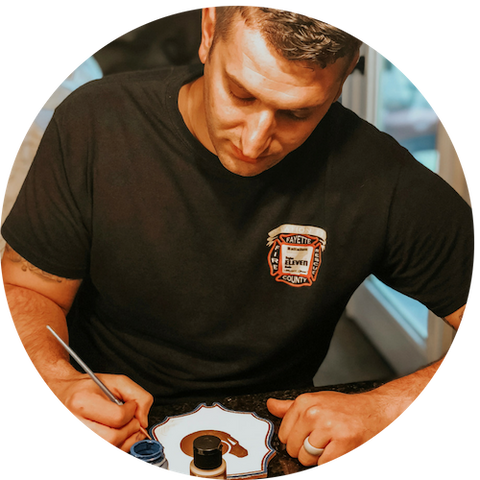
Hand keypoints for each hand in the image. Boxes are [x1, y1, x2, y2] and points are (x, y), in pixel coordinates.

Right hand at [51, 371, 153, 453]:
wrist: (62, 393)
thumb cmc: (87, 388)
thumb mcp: (115, 381)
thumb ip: (137, 395)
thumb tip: (143, 419)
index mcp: (82, 402)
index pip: (118, 417)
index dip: (132, 411)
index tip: (131, 406)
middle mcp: (75, 423)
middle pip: (112, 439)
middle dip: (129, 430)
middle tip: (130, 420)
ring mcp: (77, 434)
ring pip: (109, 449)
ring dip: (124, 441)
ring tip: (123, 427)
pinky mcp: (79, 447)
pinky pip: (108, 451)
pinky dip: (116, 448)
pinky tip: (116, 437)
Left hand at [267, 390, 390, 468]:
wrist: (376, 412)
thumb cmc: (346, 410)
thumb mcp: (317, 402)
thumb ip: (291, 407)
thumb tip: (271, 405)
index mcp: (305, 402)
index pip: (283, 435)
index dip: (296, 441)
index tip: (309, 436)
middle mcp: (314, 412)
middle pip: (294, 449)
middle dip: (307, 452)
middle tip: (324, 442)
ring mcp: (328, 427)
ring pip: (307, 459)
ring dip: (319, 460)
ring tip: (332, 446)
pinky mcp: (342, 442)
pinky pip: (324, 465)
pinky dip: (329, 464)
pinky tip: (339, 453)